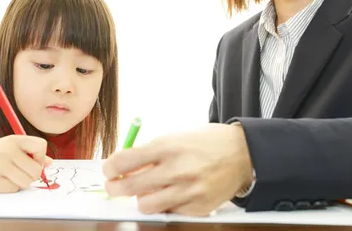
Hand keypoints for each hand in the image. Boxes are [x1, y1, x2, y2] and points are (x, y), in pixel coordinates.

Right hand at [0, 135, 51, 192]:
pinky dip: (11, 188)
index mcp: (15, 140)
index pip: (40, 146)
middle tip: (22, 173)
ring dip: (22, 183)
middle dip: (32, 175)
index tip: (32, 161)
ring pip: (27, 182)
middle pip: (36, 170)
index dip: (40, 157)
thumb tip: (50, 162)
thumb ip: (31, 152)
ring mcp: (0, 166)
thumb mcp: (11, 146)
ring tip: (12, 177)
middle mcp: (8, 151)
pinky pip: (14, 189)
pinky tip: (3, 181)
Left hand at [102, 123, 252, 215]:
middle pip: (130, 187)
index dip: (110, 168)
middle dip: (115, 188)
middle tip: (114, 187)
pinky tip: (174, 193)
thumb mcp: (175, 138)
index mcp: (168, 147)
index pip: (125, 161)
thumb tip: (122, 167)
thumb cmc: (205, 142)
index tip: (109, 170)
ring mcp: (189, 191)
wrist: (242, 152)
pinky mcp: (199, 207)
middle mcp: (177, 170)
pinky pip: (170, 212)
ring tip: (148, 190)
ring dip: (142, 199)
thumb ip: (150, 152)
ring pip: (146, 205)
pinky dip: (167, 205)